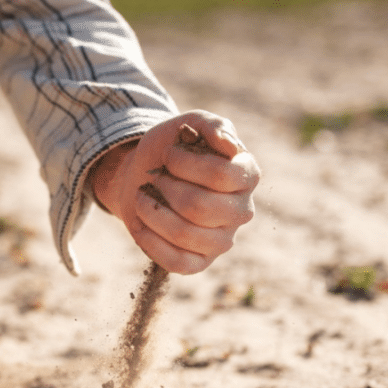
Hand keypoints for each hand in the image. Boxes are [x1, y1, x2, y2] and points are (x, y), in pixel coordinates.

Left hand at [89, 110, 259, 273]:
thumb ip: (212, 126)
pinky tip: (140, 224)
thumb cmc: (170, 149)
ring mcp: (223, 240)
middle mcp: (242, 211)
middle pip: (200, 207)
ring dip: (152, 213)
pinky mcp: (200, 262)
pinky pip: (177, 263)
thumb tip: (230, 146)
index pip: (220, 175)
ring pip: (185, 235)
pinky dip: (151, 242)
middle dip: (165, 188)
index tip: (168, 154)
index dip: (184, 163)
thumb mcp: (189, 124)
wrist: (143, 175)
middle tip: (155, 177)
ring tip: (142, 198)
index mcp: (247, 175)